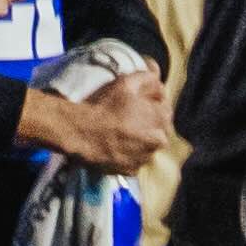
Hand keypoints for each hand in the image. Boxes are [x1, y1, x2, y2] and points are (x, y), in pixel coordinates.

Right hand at [19, 68, 169, 171]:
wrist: (80, 132)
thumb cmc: (104, 105)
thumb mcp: (125, 83)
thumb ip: (147, 77)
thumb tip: (157, 74)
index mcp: (160, 119)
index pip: (166, 110)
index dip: (153, 104)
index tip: (140, 103)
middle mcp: (158, 141)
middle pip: (158, 130)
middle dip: (148, 123)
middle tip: (129, 118)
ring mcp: (145, 158)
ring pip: (148, 146)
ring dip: (141, 140)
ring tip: (123, 132)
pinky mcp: (132, 171)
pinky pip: (136, 160)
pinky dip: (130, 154)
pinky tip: (118, 146)